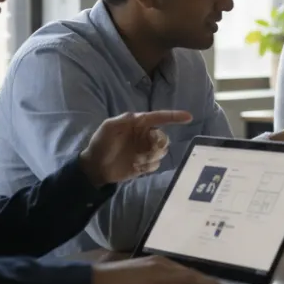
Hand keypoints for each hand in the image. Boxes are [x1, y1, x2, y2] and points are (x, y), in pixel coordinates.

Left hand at [78, 110, 192, 188]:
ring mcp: (146, 150)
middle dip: (159, 143)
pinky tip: (136, 166)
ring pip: (162, 151)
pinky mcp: (146, 164)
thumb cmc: (100, 143)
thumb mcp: (109, 127)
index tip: (189, 117)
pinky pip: (156, 164)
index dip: (174, 116)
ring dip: (151, 156)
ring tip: (137, 160)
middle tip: (148, 149)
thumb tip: (140, 116)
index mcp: (139, 124)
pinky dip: (148, 166)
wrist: (95, 167)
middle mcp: (146, 136)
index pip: (160, 118)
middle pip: (164, 138)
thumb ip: (124, 120)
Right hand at [89, 255, 232, 283]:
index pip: (186, 270)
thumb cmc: (109, 281)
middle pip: (194, 274)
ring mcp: (159, 275)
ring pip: (192, 281)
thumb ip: (150, 279)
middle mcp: (162, 265)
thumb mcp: (135, 276)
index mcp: (157, 262)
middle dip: (213, 282)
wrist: (93, 282)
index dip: (202, 278)